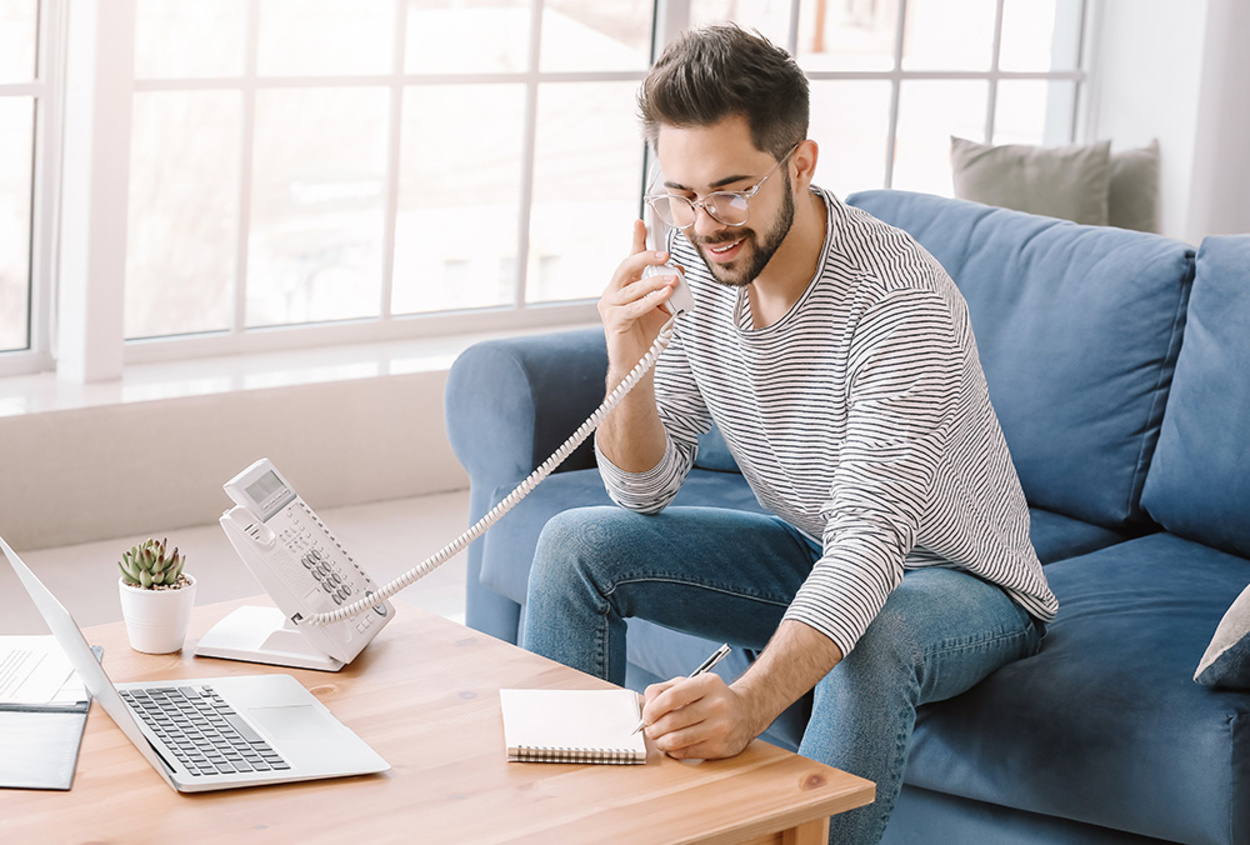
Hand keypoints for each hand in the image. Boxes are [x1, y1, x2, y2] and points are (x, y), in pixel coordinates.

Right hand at [599, 220, 683, 367]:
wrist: (638, 365)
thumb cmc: (647, 335)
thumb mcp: (663, 308)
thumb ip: (668, 290)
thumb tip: (678, 271)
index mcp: (625, 285)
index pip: (631, 258)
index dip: (636, 240)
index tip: (641, 222)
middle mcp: (614, 292)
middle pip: (627, 266)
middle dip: (646, 256)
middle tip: (666, 254)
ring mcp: (610, 306)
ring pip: (632, 286)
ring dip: (655, 281)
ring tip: (673, 280)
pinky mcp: (614, 321)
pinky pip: (635, 306)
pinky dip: (651, 300)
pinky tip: (665, 295)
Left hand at [639, 673, 757, 759]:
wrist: (745, 712)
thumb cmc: (711, 697)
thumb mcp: (691, 683)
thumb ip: (664, 689)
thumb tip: (648, 705)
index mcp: (708, 684)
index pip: (670, 698)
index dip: (652, 710)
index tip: (647, 716)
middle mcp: (716, 705)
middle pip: (671, 721)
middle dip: (653, 728)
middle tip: (650, 729)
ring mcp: (719, 728)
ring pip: (676, 740)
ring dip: (660, 741)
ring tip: (659, 738)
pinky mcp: (719, 748)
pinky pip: (685, 752)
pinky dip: (673, 751)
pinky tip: (673, 745)